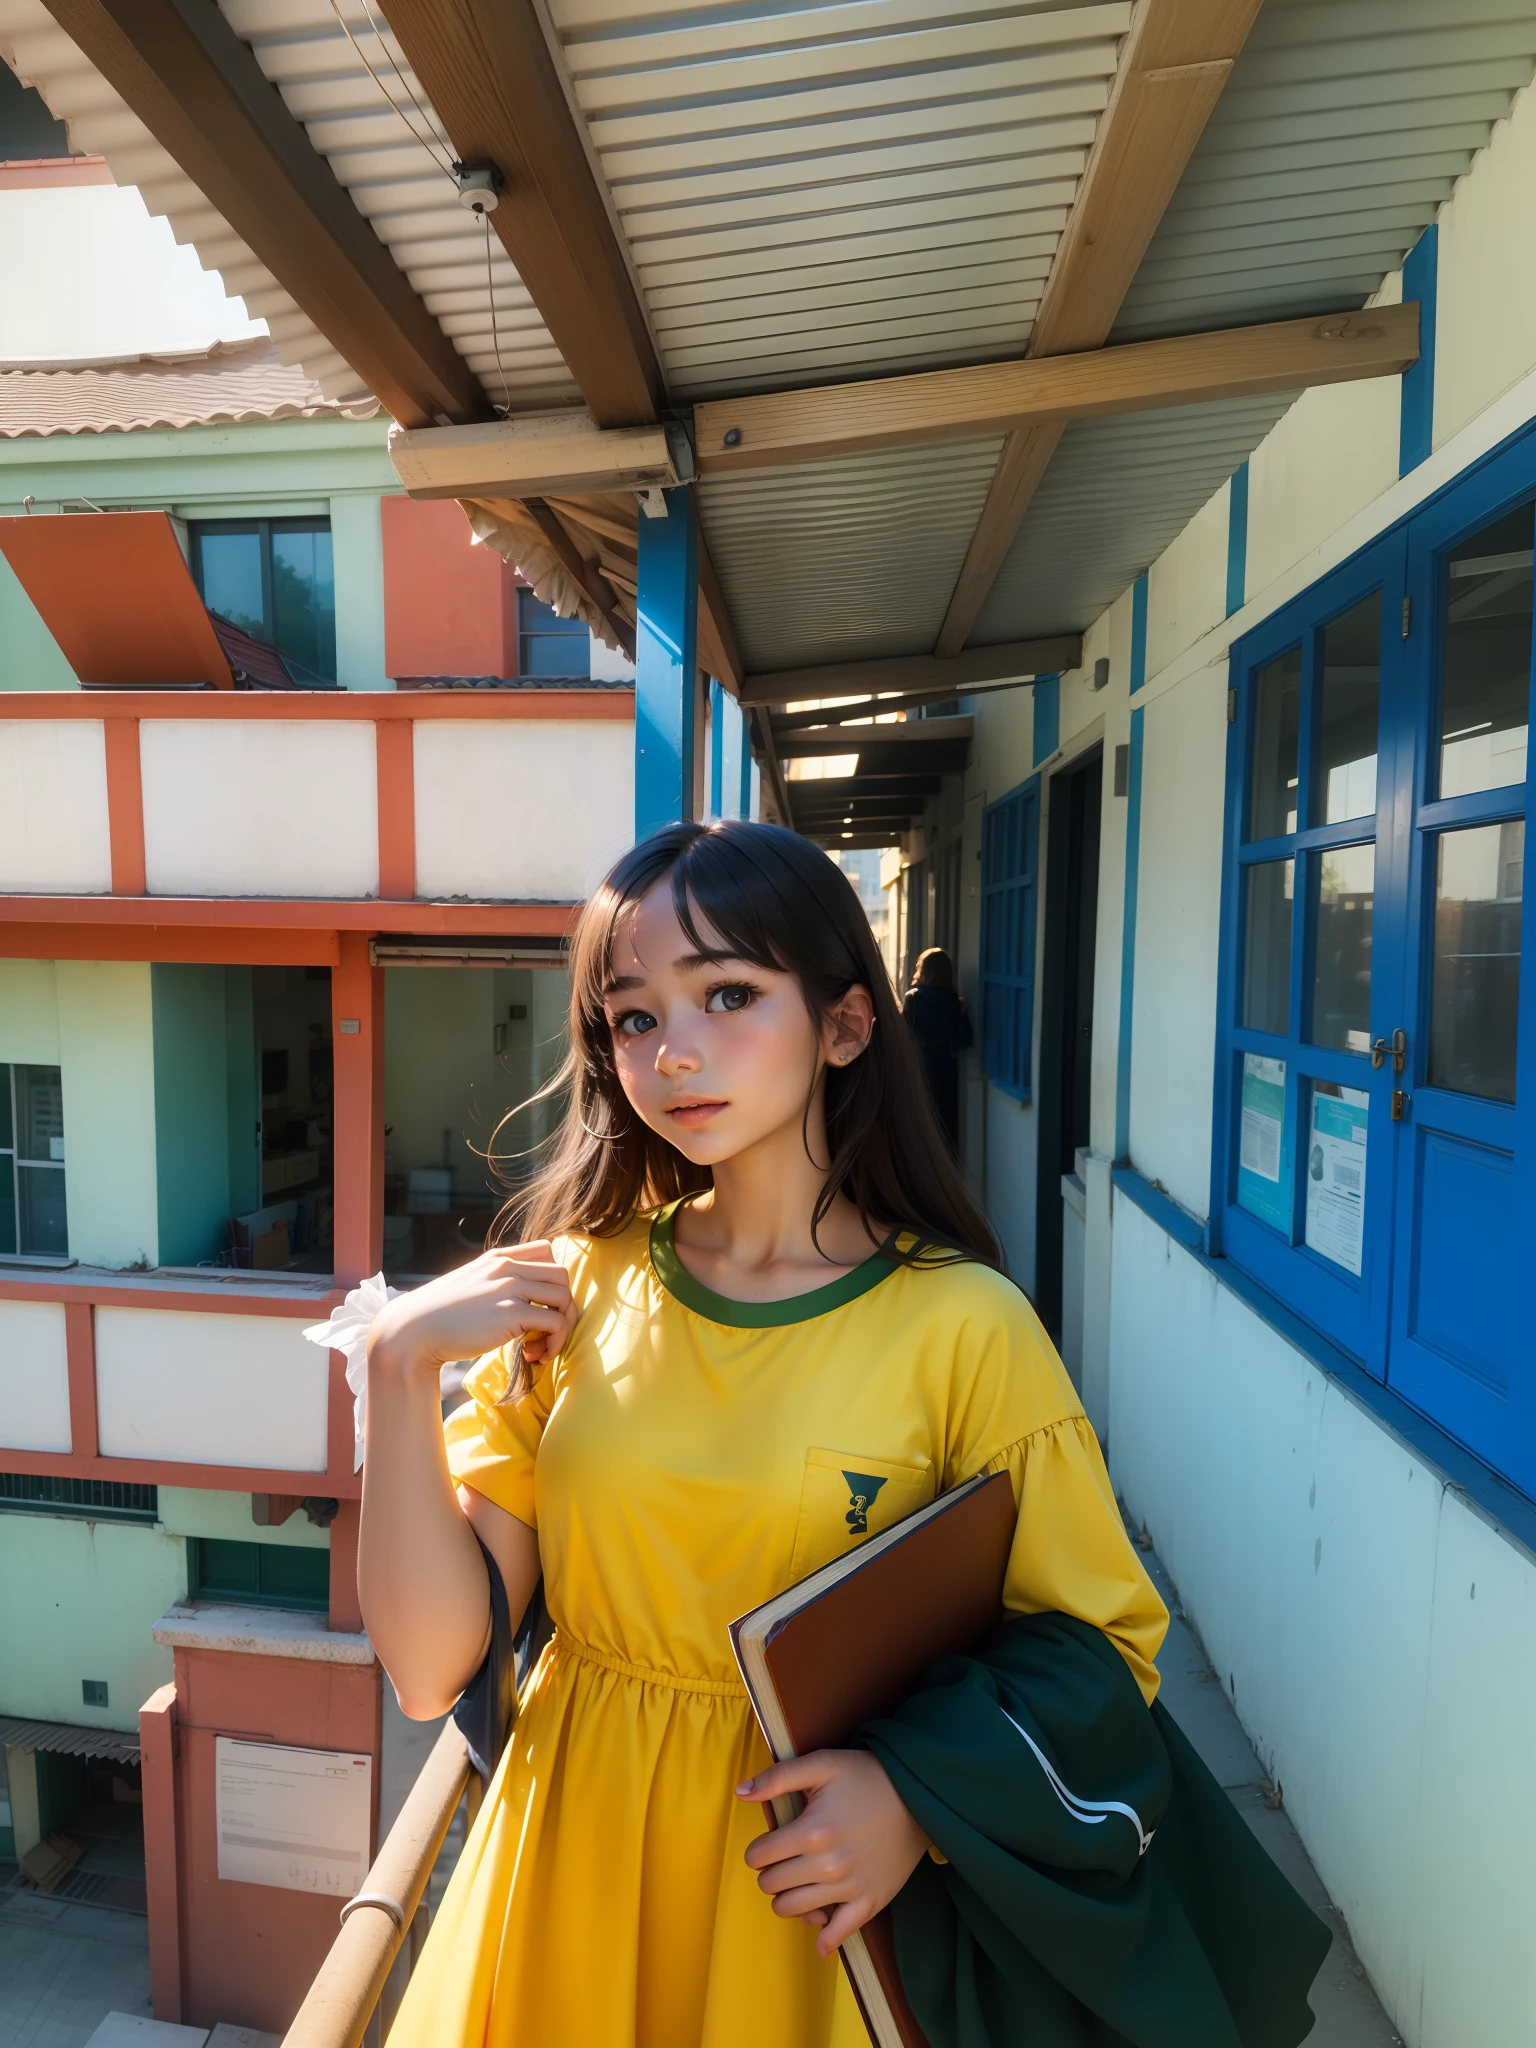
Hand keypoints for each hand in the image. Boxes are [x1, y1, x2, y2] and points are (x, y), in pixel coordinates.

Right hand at [367, 1242, 575, 1379]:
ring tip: (540, 1346)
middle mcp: (507, 1267)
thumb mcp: (470, 1283)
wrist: (413, 1331)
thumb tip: (518, 1297)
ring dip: (562, 1327)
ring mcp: (510, 1288)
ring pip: (564, 1297)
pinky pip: (555, 1323)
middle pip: (562, 1276)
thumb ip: (494, 1281)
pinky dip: (554, 1342)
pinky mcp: (512, 1313)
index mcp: (498, 1257)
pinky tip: (533, 1354)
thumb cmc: (440, 1315)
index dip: (551, 1279)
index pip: (547, 1249)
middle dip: (562, 1305)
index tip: (540, 1304)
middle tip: (545, 1331)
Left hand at [737, 1751, 929, 1955]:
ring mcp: (850, 1888)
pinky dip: (823, 1936)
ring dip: (787, 1899)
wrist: (918, 1796)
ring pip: (794, 1910)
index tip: (768, 1844)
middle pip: (773, 1886)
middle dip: (770, 1873)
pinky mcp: (871, 1901)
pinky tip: (819, 1927)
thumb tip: (740, 1793)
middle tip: (782, 1861)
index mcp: (812, 1832)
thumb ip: (778, 1777)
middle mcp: (828, 1865)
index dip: (757, 1850)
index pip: (759, 1857)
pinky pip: (838, 1933)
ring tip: (796, 1882)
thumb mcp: (822, 1764)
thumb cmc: (867, 1776)